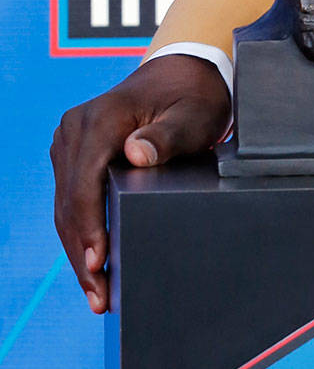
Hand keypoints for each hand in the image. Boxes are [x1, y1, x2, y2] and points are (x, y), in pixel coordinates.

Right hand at [50, 54, 230, 313]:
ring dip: (78, 249)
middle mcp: (75, 128)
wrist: (184, 72)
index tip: (99, 263)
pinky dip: (80, 231)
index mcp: (99, 120)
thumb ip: (167, 136)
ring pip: (66, 206)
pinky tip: (92, 262)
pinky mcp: (75, 152)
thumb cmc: (193, 96)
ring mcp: (71, 140)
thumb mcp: (192, 116)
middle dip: (83, 253)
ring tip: (96, 291)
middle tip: (99, 296)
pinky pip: (71, 197)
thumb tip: (136, 154)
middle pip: (69, 203)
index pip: (83, 185)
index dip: (89, 229)